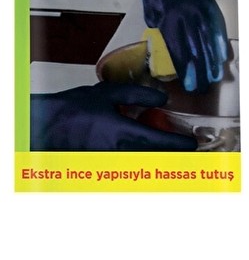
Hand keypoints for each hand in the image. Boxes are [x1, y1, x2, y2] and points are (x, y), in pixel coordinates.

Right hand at [30, 82, 197, 150]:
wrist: (46, 126)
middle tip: (182, 146)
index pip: (160, 142)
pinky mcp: (103, 166)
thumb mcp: (108, 94)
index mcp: (124, 133)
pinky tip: (139, 147)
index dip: (179, 144)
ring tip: (164, 146)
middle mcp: (120, 152)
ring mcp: (111, 162)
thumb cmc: (73, 109)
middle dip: (172, 154)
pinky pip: (128, 164)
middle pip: (156, 159)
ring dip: (156, 157)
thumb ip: (138, 95)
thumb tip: (161, 99)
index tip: (191, 143)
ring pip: (142, 163)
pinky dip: (139, 158)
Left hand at [116, 0, 229, 92]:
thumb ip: (163, 35)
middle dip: (201, 72)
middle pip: (197, 49)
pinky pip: (217, 27)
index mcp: (169, 20)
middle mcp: (187, 16)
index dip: (186, 71)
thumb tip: (173, 55)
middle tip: (204, 87)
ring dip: (214, 61)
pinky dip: (221, 43)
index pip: (179, 51)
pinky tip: (224, 56)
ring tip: (217, 77)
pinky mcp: (209, 4)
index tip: (189, 85)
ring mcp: (200, 9)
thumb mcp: (152, 17)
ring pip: (210, 40)